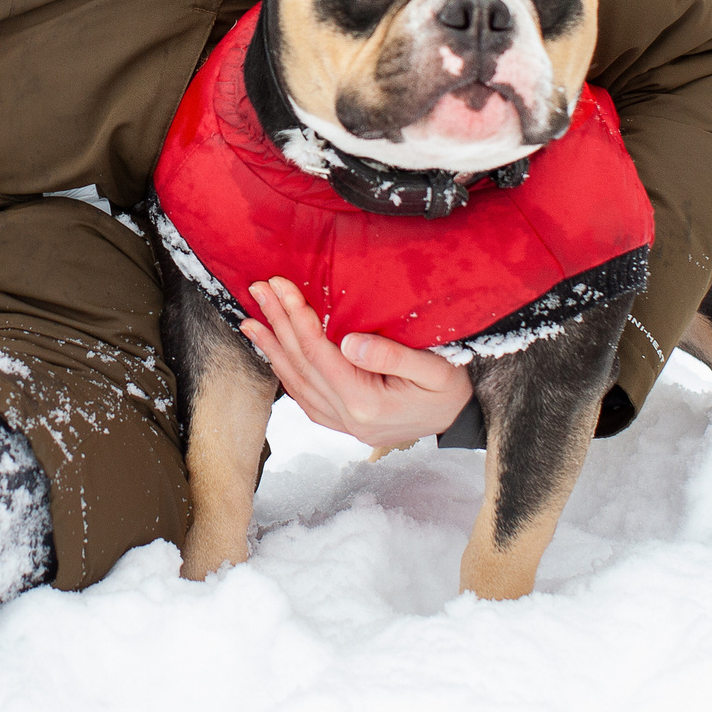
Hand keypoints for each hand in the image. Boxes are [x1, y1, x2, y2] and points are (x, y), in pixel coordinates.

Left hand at [240, 276, 473, 451]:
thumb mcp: (435, 369)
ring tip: (251, 321)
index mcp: (365, 403)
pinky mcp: (342, 423)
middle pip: (301, 364)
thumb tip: (350, 342)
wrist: (460, 419)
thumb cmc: (451, 390)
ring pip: (296, 383)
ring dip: (272, 349)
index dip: (296, 317)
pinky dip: (285, 373)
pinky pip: (304, 398)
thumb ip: (392, 357)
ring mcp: (342, 425)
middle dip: (277, 324)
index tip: (280, 286)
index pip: (318, 353)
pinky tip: (274, 354)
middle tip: (258, 291)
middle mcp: (346, 418)